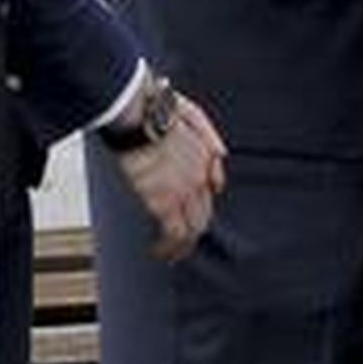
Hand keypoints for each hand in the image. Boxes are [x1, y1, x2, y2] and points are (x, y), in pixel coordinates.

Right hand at [115, 91, 226, 261]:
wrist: (140, 114)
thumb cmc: (159, 109)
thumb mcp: (195, 115)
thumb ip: (210, 137)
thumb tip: (223, 156)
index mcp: (207, 158)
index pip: (210, 192)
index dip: (200, 206)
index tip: (190, 216)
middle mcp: (199, 178)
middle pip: (204, 214)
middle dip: (194, 230)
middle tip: (181, 242)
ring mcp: (182, 192)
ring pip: (191, 228)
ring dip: (183, 244)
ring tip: (172, 254)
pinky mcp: (163, 201)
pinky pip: (173, 233)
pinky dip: (169, 246)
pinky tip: (160, 252)